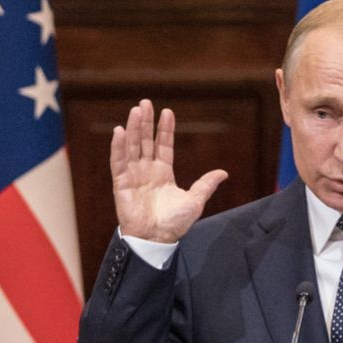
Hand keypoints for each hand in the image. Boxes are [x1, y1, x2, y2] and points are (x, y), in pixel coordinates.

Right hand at [110, 99, 227, 242]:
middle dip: (145, 122)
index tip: (167, 111)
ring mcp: (133, 176)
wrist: (157, 239)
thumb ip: (206, 185)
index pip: (163, 145)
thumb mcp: (195, 200)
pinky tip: (120, 131)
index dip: (164, 129)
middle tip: (145, 103)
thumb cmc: (174, 223)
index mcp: (163, 173)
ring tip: (135, 110)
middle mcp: (147, 171)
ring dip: (133, 128)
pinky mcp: (121, 183)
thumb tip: (223, 172)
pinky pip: (118, 162)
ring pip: (132, 147)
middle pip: (145, 141)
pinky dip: (118, 147)